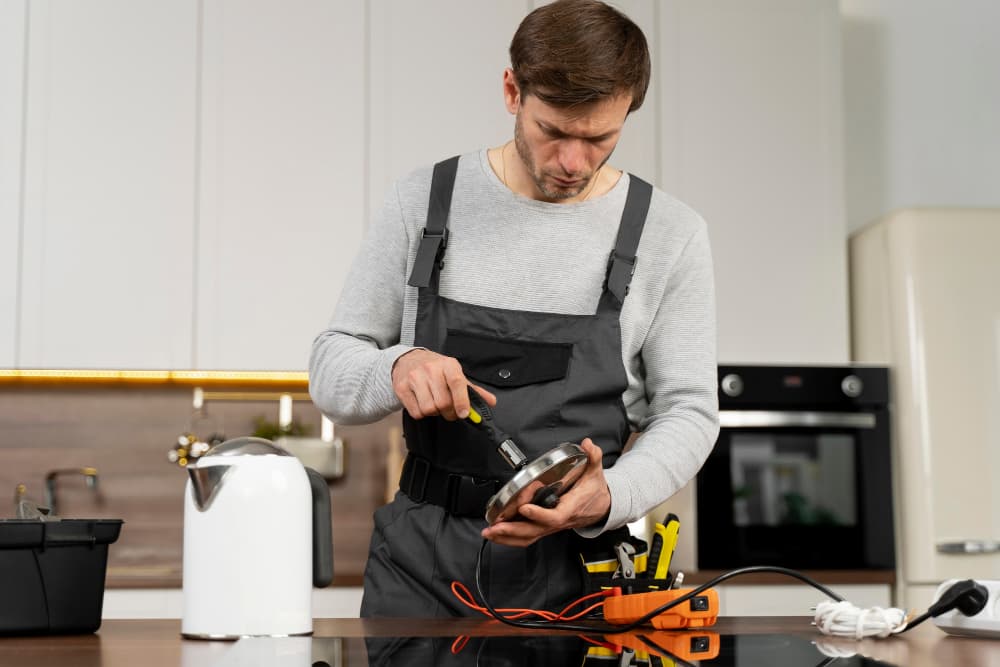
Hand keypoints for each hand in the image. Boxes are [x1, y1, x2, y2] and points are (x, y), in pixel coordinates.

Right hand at [392, 348, 495, 420]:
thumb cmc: (435, 369)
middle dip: (448, 412)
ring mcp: (414, 377)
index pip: (457, 383)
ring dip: (434, 412)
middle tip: (450, 411)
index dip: (462, 401)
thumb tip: (491, 402)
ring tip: (434, 404)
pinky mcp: (401, 388)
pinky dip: (421, 413)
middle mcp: (431, 369)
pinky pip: (416, 412)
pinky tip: (423, 403)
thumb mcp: (455, 374)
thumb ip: (473, 390)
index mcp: (448, 364)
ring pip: (429, 409)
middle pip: (443, 402)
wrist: (408, 360)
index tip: (464, 414)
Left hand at [481, 438, 610, 546]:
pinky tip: (498, 534)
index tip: (524, 507)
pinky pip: (527, 537)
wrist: (601, 508)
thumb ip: (593, 457)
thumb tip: (588, 445)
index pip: (554, 516)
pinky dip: (511, 538)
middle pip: (535, 530)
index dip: (538, 514)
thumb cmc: (594, 492)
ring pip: (528, 537)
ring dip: (507, 537)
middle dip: (513, 530)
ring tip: (490, 531)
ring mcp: (550, 526)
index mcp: (570, 508)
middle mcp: (558, 520)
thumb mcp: (596, 472)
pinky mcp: (545, 528)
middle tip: (495, 526)